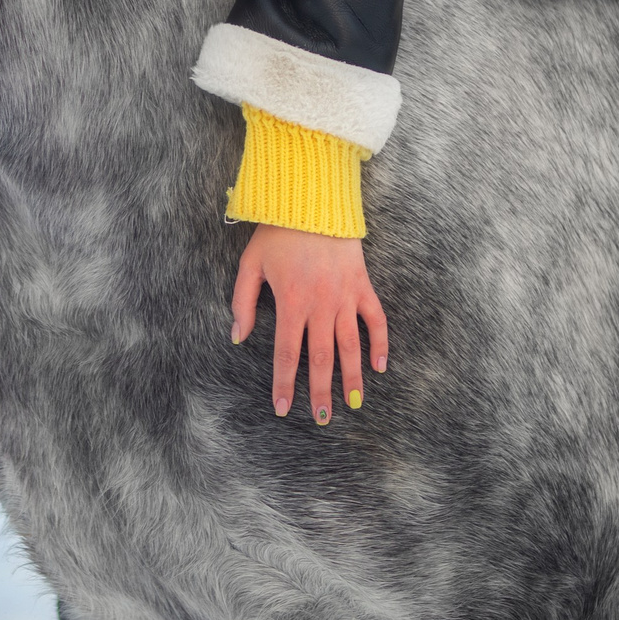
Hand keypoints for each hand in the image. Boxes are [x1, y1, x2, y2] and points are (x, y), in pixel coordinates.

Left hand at [229, 223, 388, 424]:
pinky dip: (380, 343)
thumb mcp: (250, 264)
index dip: (284, 384)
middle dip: (321, 392)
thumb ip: (243, 302)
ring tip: (353, 404)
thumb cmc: (277, 232)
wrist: (312, 200)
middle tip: (321, 419)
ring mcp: (344, 297)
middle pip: (321, 359)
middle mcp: (320, 305)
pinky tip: (380, 365)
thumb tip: (238, 337)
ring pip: (350, 346)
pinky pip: (375, 319)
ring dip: (352, 378)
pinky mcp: (362, 285)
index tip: (284, 409)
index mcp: (291, 303)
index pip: (286, 354)